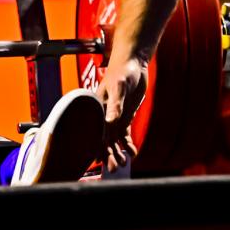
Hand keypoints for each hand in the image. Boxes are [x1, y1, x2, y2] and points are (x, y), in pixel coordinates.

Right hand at [96, 56, 145, 171]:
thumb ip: (115, 105)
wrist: (133, 61)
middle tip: (113, 168)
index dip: (97, 145)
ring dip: (117, 150)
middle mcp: (104, 112)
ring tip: (123, 164)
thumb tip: (110, 122)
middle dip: (108, 153)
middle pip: (104, 137)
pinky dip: (127, 143)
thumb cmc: (123, 70)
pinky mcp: (125, 114)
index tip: (98, 159)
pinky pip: (124, 132)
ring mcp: (115, 114)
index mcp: (97, 106)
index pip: (96, 130)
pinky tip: (132, 153)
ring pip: (114, 137)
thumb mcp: (120, 86)